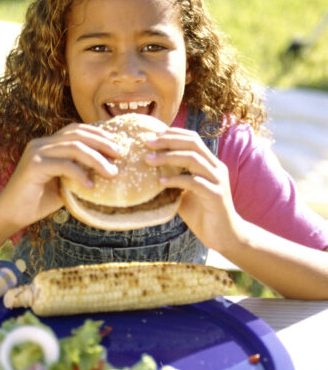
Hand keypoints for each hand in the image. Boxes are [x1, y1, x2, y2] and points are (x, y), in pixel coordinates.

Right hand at [0, 123, 121, 228]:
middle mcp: (42, 143)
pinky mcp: (33, 166)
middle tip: (121, 154)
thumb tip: (109, 171)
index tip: (118, 144)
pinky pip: (63, 165)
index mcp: (48, 144)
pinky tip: (90, 186)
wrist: (11, 215)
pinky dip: (80, 175)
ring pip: (73, 147)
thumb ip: (80, 173)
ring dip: (96, 159)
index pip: (76, 130)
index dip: (99, 134)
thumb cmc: (38, 201)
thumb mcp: (65, 183)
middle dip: (103, 143)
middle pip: (78, 134)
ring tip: (112, 173)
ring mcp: (36, 152)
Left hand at [145, 128, 238, 251]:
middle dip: (168, 141)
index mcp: (210, 164)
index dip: (174, 133)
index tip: (154, 133)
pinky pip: (194, 183)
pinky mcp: (216, 196)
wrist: (223, 236)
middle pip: (193, 144)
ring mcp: (218, 181)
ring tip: (148, 160)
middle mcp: (216, 168)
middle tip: (147, 142)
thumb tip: (146, 171)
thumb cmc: (201, 213)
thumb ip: (172, 180)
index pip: (193, 139)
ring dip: (168, 157)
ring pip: (193, 160)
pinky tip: (160, 182)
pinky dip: (176, 179)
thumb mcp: (183, 193)